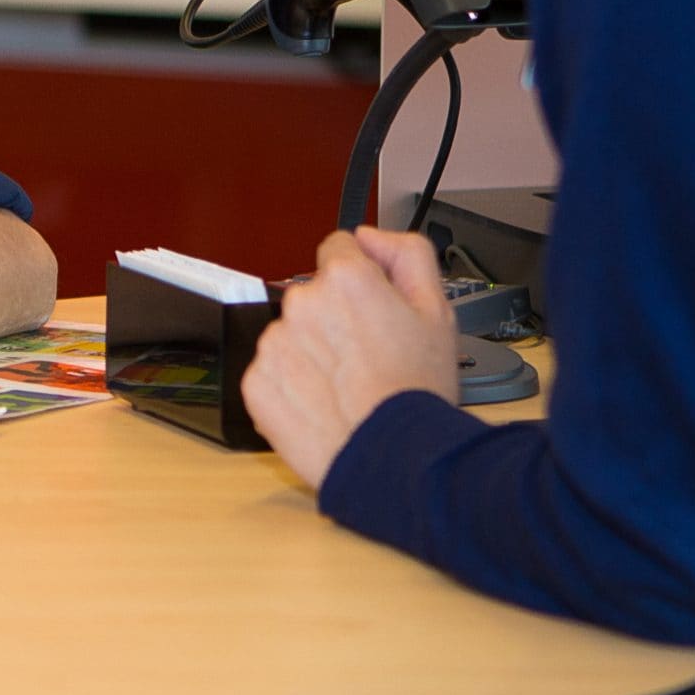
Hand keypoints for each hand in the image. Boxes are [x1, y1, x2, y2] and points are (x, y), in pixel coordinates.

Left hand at [241, 226, 459, 486]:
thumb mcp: (438, 309)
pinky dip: (291, 385)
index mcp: (345, 279)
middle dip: (334, 317)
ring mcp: (274, 343)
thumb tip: (370, 236)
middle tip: (367, 355)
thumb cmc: (416, 390)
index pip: (339, 250)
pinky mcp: (256, 382)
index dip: (360, 278)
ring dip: (311, 352)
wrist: (392, 457)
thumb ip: (406, 254)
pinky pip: (272, 372)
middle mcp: (302, 302)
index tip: (369, 306)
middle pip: (313, 295)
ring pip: (291, 334)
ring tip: (347, 386)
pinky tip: (324, 403)